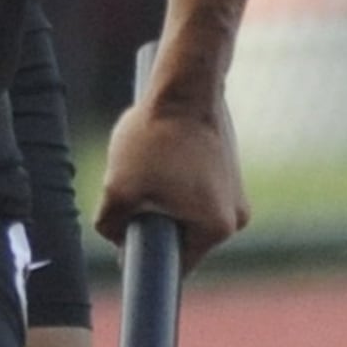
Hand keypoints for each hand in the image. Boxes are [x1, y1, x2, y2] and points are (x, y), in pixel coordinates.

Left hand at [95, 89, 249, 272]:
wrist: (185, 85)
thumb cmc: (155, 137)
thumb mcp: (118, 187)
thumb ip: (110, 224)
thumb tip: (114, 238)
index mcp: (217, 229)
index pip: (177, 262)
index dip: (148, 254)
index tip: (129, 238)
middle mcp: (236, 215)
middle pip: (182, 233)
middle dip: (155, 217)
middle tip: (134, 190)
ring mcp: (237, 188)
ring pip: (187, 206)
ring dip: (164, 193)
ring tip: (148, 165)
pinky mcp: (229, 164)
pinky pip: (197, 183)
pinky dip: (176, 174)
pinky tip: (163, 151)